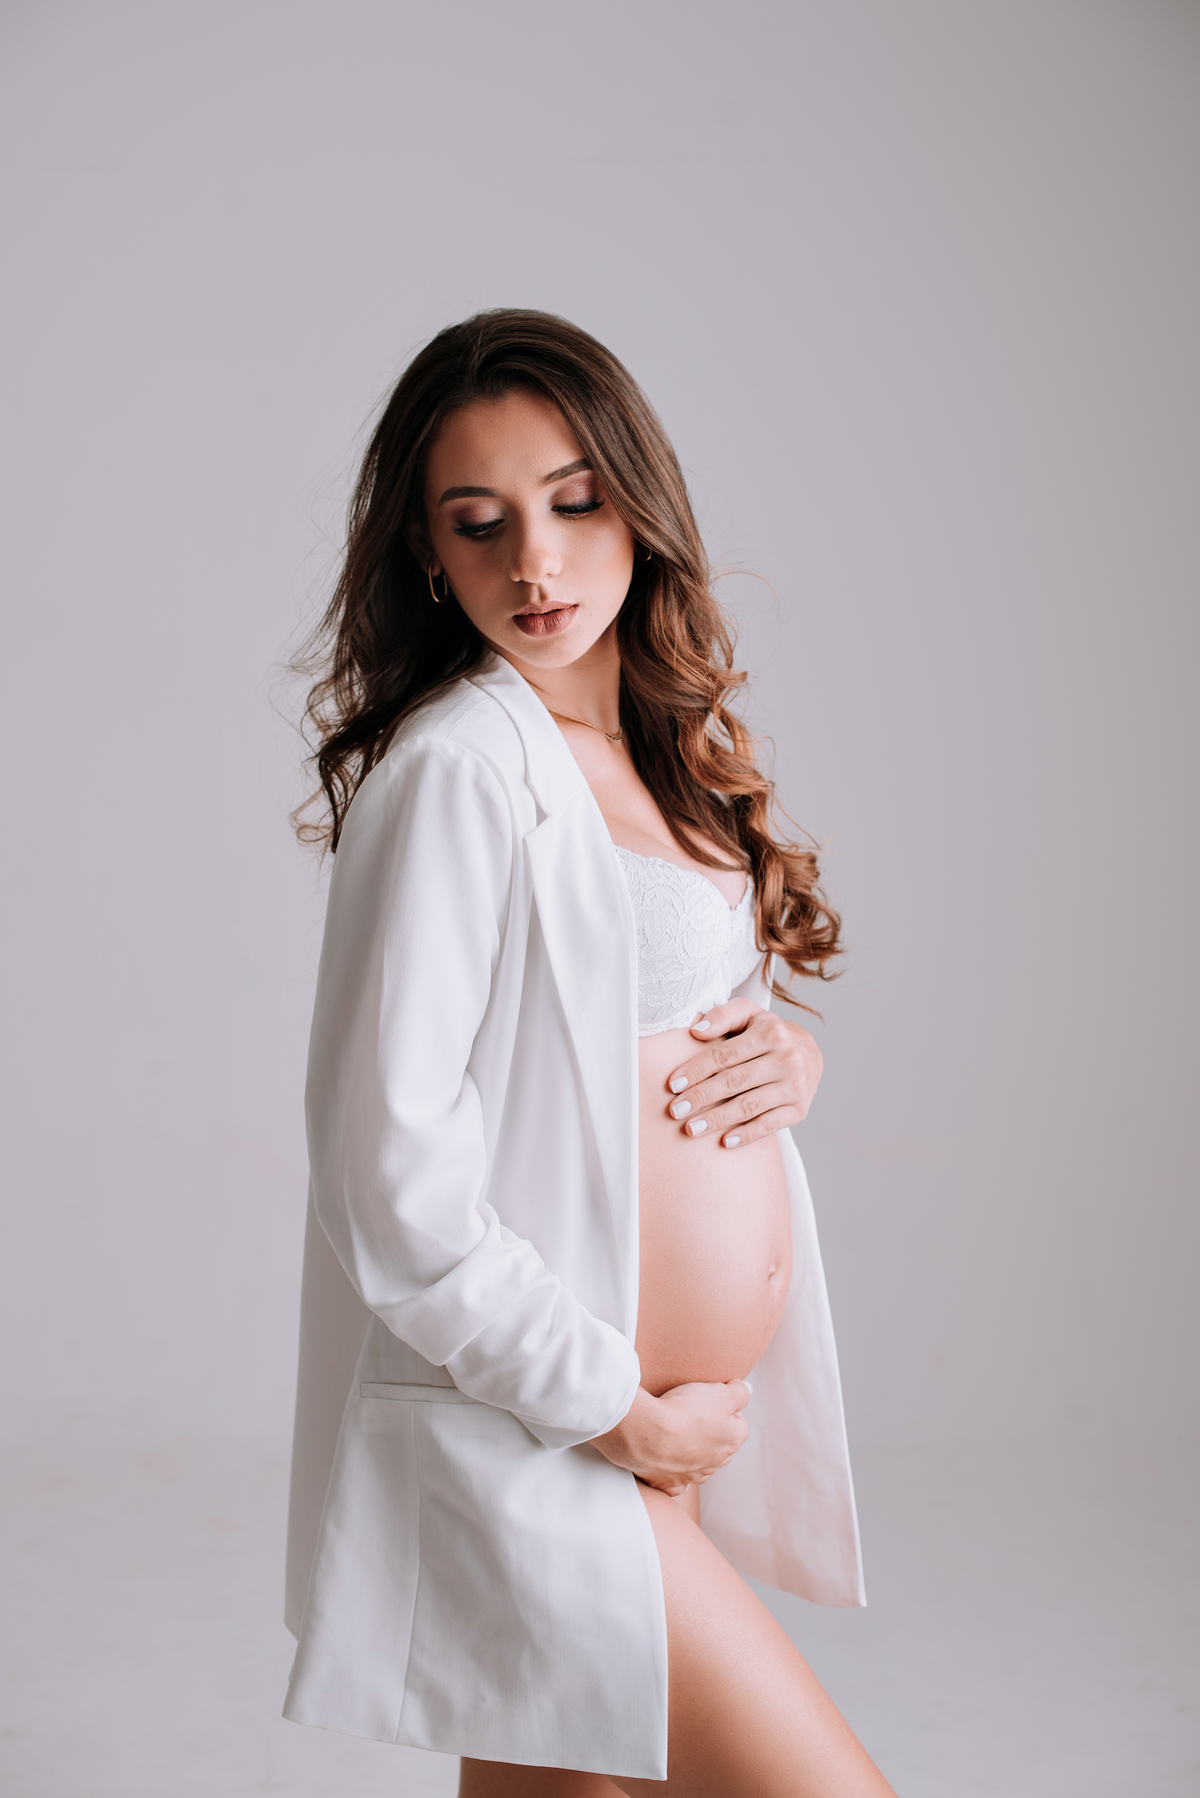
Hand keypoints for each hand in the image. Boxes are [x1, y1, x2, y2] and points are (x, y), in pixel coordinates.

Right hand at [590, 1380, 750, 1495]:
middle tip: (694, 1414)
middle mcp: (715, 1463)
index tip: (713, 1400)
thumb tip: (746, 1390)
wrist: (648, 1433)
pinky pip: (676, 1483)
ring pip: (700, 1465)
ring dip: (693, 1452)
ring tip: (676, 1432)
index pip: (740, 1425)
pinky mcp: (669, 1483)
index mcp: (731, 1441)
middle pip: (720, 1447)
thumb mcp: (721, 1392)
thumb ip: (740, 1393)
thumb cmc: (686, 1411)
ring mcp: (692, 1476)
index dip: (728, 1410)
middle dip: (712, 1433)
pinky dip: (674, 1474)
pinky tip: (668, 1462)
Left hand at [664, 1000, 822, 1149]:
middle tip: (675, 1111)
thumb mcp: (748, 1013)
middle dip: (701, 1097)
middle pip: (734, 1082)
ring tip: (692, 1129)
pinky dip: (747, 1134)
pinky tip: (725, 1142)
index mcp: (771, 1032)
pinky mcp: (799, 1109)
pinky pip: (770, 1125)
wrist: (808, 1053)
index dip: (696, 1070)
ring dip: (718, 1119)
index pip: (725, 1054)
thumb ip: (722, 1016)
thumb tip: (697, 1030)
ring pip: (749, 1106)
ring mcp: (795, 1086)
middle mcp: (787, 1058)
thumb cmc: (766, 1032)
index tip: (673, 1085)